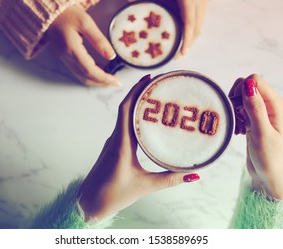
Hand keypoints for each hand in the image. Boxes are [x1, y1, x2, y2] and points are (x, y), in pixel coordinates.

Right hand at [47, 6, 119, 86]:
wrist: (47, 11)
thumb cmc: (66, 13)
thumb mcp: (85, 22)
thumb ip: (99, 40)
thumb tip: (112, 56)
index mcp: (72, 49)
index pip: (90, 70)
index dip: (105, 78)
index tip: (117, 82)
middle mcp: (67, 58)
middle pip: (86, 78)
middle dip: (102, 83)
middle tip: (116, 83)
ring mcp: (64, 59)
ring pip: (82, 77)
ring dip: (96, 81)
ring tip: (110, 79)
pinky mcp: (65, 57)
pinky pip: (79, 71)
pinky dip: (91, 75)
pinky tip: (100, 71)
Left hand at [79, 75, 199, 220]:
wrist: (88, 203)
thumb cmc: (112, 194)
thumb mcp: (145, 186)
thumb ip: (170, 179)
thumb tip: (193, 175)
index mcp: (121, 144)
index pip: (126, 109)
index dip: (136, 91)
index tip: (149, 78)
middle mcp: (115, 139)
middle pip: (126, 107)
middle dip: (140, 92)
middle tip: (157, 82)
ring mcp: (113, 142)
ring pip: (124, 116)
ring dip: (136, 103)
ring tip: (155, 96)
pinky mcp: (113, 147)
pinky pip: (124, 126)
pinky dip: (134, 117)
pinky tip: (146, 119)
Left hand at [129, 0, 209, 55]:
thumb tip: (130, 2)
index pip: (189, 24)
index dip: (187, 40)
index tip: (182, 53)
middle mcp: (198, 2)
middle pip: (196, 29)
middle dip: (188, 44)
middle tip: (178, 56)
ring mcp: (204, 2)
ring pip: (200, 27)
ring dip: (192, 39)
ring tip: (181, 49)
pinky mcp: (206, 2)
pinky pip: (202, 21)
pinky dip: (194, 31)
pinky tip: (186, 36)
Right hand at [229, 74, 282, 199]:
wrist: (271, 177)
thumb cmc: (270, 159)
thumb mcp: (261, 133)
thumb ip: (255, 108)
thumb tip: (248, 84)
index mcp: (276, 104)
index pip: (254, 80)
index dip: (241, 90)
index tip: (236, 109)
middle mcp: (270, 105)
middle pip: (245, 87)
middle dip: (235, 100)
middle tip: (236, 119)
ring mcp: (261, 113)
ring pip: (240, 99)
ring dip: (234, 111)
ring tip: (237, 128)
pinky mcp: (254, 121)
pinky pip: (239, 110)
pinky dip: (235, 118)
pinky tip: (238, 131)